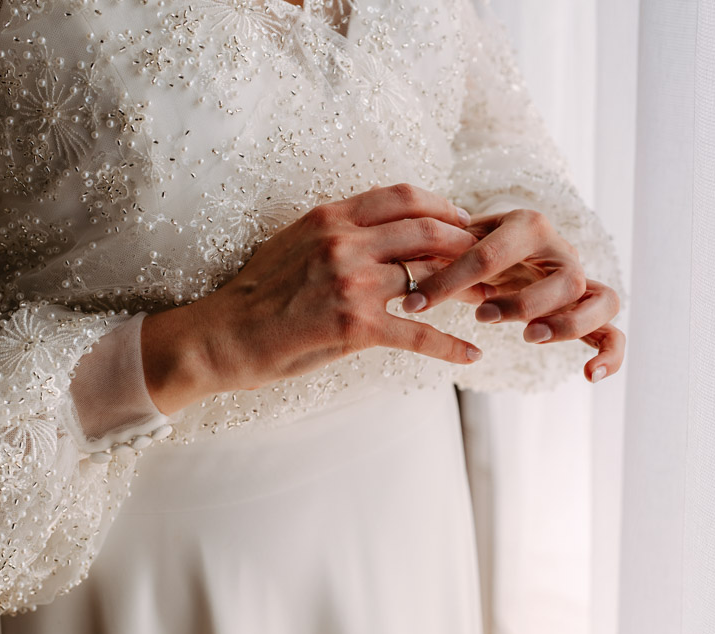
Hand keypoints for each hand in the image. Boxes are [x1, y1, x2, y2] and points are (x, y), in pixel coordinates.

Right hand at [141, 184, 485, 413]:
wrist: (224, 335)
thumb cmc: (259, 292)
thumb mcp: (295, 240)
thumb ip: (339, 227)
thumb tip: (380, 220)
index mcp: (332, 217)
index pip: (404, 197)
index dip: (443, 206)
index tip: (463, 221)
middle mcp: (346, 243)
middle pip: (428, 232)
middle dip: (467, 245)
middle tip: (487, 259)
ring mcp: (352, 284)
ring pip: (429, 279)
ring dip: (467, 292)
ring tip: (490, 301)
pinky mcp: (355, 327)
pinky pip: (418, 334)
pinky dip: (450, 346)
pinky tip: (471, 356)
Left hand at [402, 209, 623, 383]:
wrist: (510, 246)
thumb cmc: (474, 246)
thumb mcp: (452, 242)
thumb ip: (431, 247)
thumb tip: (385, 241)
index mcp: (524, 225)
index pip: (491, 251)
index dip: (449, 280)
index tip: (413, 306)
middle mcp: (560, 250)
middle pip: (561, 275)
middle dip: (520, 301)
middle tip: (480, 316)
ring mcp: (580, 280)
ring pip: (598, 299)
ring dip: (565, 323)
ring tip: (530, 337)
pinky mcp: (592, 310)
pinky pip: (614, 331)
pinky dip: (611, 353)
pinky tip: (590, 376)